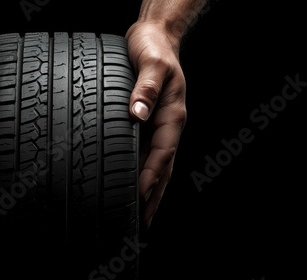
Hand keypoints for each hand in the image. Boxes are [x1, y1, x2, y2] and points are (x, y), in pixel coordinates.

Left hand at [126, 21, 186, 229]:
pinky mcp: (152, 123)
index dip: (151, 178)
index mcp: (171, 115)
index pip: (161, 154)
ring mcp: (162, 126)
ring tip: (143, 213)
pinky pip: (151, 154)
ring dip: (152, 190)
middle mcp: (169, 125)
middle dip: (155, 196)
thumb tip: (137, 113)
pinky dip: (146, 173)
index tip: (140, 199)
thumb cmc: (154, 48)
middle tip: (143, 222)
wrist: (156, 37)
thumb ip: (145, 87)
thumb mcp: (152, 63)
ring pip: (159, 165)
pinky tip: (137, 182)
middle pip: (163, 168)